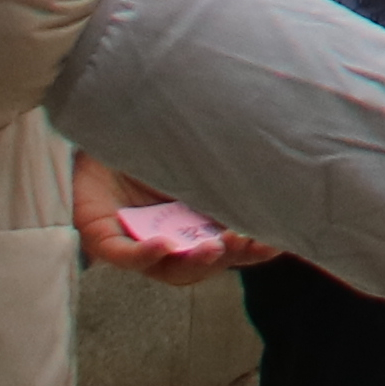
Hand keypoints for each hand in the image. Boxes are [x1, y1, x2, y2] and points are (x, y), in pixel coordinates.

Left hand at [67, 146, 262, 279]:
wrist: (104, 117)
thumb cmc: (157, 130)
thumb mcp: (200, 146)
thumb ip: (228, 162)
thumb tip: (281, 162)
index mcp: (198, 216)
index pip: (232, 242)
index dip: (256, 248)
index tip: (278, 241)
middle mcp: (171, 233)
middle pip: (204, 261)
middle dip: (228, 256)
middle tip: (246, 242)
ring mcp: (137, 239)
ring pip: (168, 268)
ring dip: (193, 262)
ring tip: (212, 248)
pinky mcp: (102, 236)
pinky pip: (124, 255)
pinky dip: (144, 255)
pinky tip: (163, 244)